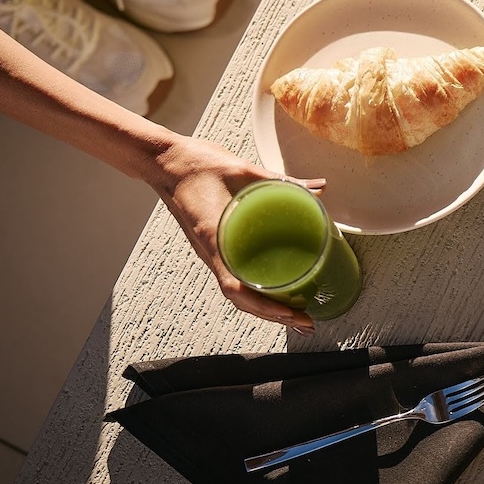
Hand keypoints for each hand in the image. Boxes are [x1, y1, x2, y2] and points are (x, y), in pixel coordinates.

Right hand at [151, 134, 323, 332]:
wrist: (164, 161)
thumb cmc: (196, 164)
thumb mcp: (244, 170)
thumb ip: (283, 181)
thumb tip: (319, 187)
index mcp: (214, 237)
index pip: (236, 287)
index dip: (265, 306)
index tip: (291, 314)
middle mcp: (210, 252)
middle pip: (240, 299)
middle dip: (273, 315)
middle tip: (306, 322)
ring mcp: (209, 252)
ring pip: (236, 292)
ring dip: (265, 308)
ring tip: (294, 315)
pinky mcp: (211, 246)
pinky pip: (232, 276)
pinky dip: (254, 291)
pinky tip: (273, 289)